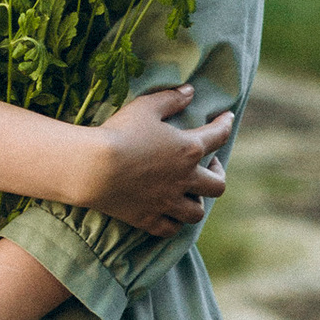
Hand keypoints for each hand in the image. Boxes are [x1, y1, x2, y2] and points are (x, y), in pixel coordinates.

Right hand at [88, 85, 233, 235]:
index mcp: (188, 149)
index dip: (225, 124)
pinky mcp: (148, 219)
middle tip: (209, 166)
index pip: (218, 135)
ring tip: (189, 194)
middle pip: (217, 185)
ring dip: (197, 202)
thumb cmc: (120, 132)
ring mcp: (168, 203)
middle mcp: (185, 179)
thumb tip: (190, 90)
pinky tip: (169, 214)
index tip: (227, 118)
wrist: (93, 168)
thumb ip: (171, 98)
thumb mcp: (145, 107)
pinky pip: (171, 229)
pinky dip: (173, 223)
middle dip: (218, 174)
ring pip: (196, 212)